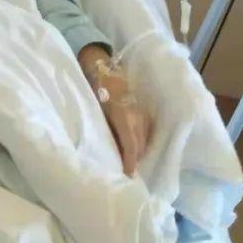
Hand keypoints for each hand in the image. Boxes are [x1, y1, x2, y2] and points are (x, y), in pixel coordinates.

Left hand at [77, 45, 152, 175]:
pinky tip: (136, 146)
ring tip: (131, 162)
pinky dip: (142, 140)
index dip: (130, 162)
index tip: (128, 175)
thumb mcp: (96, 111)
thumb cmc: (95, 89)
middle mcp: (137, 115)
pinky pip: (147, 130)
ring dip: (139, 151)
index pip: (131, 145)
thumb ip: (105, 130)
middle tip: (128, 172)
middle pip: (141, 145)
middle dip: (135, 159)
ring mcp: (143, 112)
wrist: (103, 67)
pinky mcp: (144, 109)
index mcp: (124, 116)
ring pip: (146, 138)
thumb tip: (108, 151)